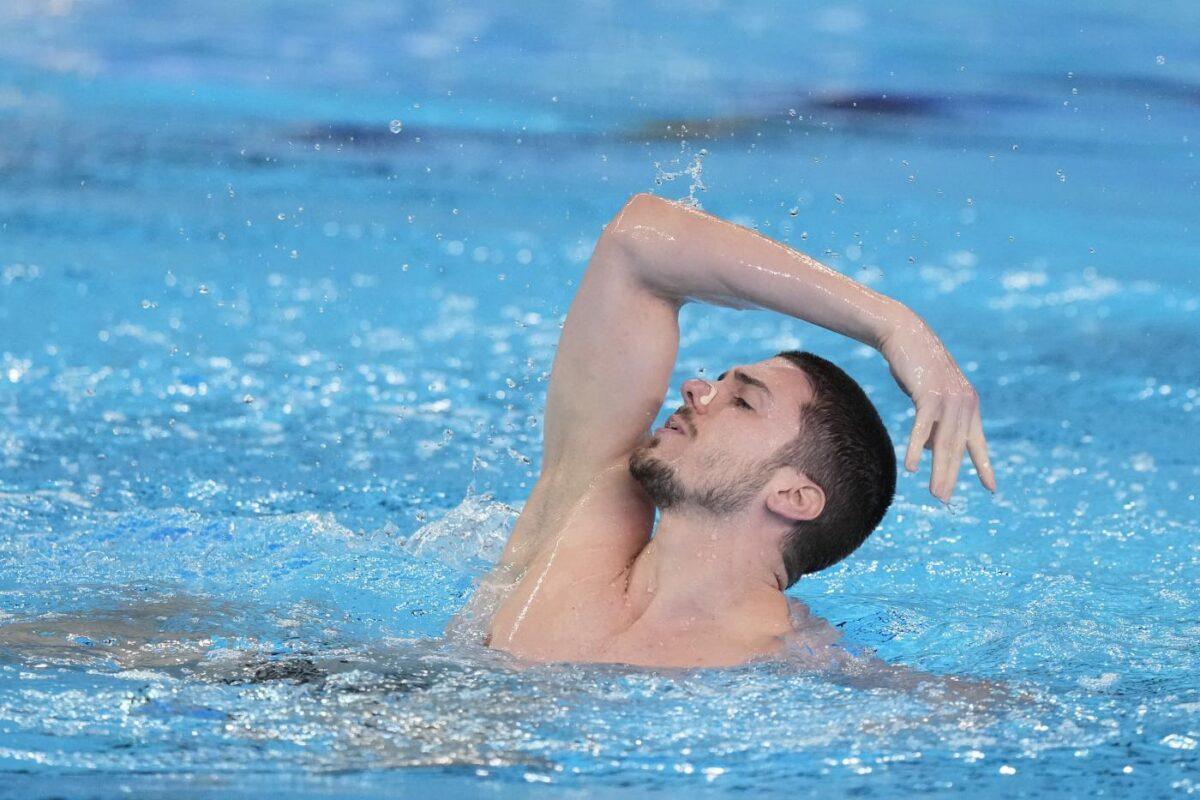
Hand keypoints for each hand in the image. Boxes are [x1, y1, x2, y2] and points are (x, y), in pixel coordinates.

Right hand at [878, 313, 995, 501]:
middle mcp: (964, 404)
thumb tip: (932, 451)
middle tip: (945, 500)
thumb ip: (935, 423)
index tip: (992, 489)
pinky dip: (915, 447)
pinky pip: (922, 427)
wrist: (905, 334)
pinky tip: (911, 467)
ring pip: (943, 442)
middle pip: (957, 448)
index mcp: (969, 406)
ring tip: (935, 493)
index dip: (984, 466)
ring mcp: (949, 399)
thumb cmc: (916, 367)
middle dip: (952, 476)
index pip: (977, 443)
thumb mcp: (929, 397)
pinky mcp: (929, 394)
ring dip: (939, 470)